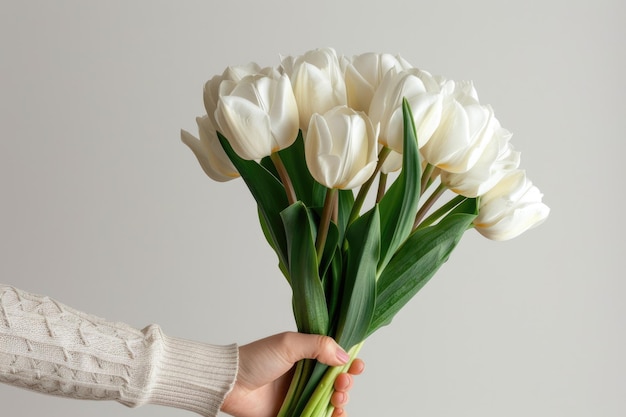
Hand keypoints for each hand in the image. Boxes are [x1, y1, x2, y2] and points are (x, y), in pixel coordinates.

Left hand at [220, 332, 364, 416]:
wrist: (231, 384)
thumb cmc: (256, 359)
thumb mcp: (289, 344)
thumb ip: (318, 345)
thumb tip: (344, 355)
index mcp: (306, 355)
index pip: (335, 357)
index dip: (349, 362)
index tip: (357, 366)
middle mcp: (306, 375)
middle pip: (337, 381)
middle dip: (346, 383)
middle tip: (342, 384)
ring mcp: (301, 395)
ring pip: (331, 401)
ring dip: (341, 400)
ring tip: (337, 400)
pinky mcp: (293, 412)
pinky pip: (318, 416)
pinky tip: (337, 415)